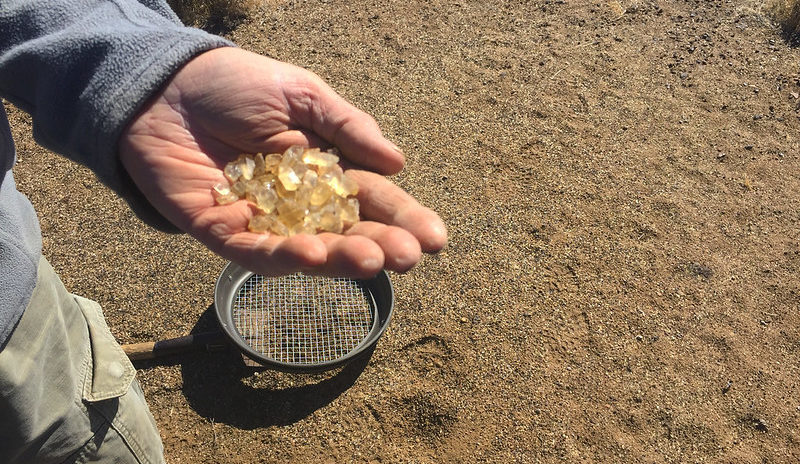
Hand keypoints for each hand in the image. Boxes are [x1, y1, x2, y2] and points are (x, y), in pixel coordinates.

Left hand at [119, 47, 446, 277]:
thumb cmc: (234, 85)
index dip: (405, 218)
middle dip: (381, 246)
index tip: (436, 238)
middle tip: (409, 257)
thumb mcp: (300, 94)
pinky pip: (256, 253)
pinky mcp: (222, 232)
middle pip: (348, 232)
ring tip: (372, 260)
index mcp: (325, 170)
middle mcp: (300, 204)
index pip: (373, 200)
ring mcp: (263, 222)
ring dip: (341, 259)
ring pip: (309, 251)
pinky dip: (285, 258)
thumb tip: (396, 163)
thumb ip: (346, 127)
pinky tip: (314, 255)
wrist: (162, 87)